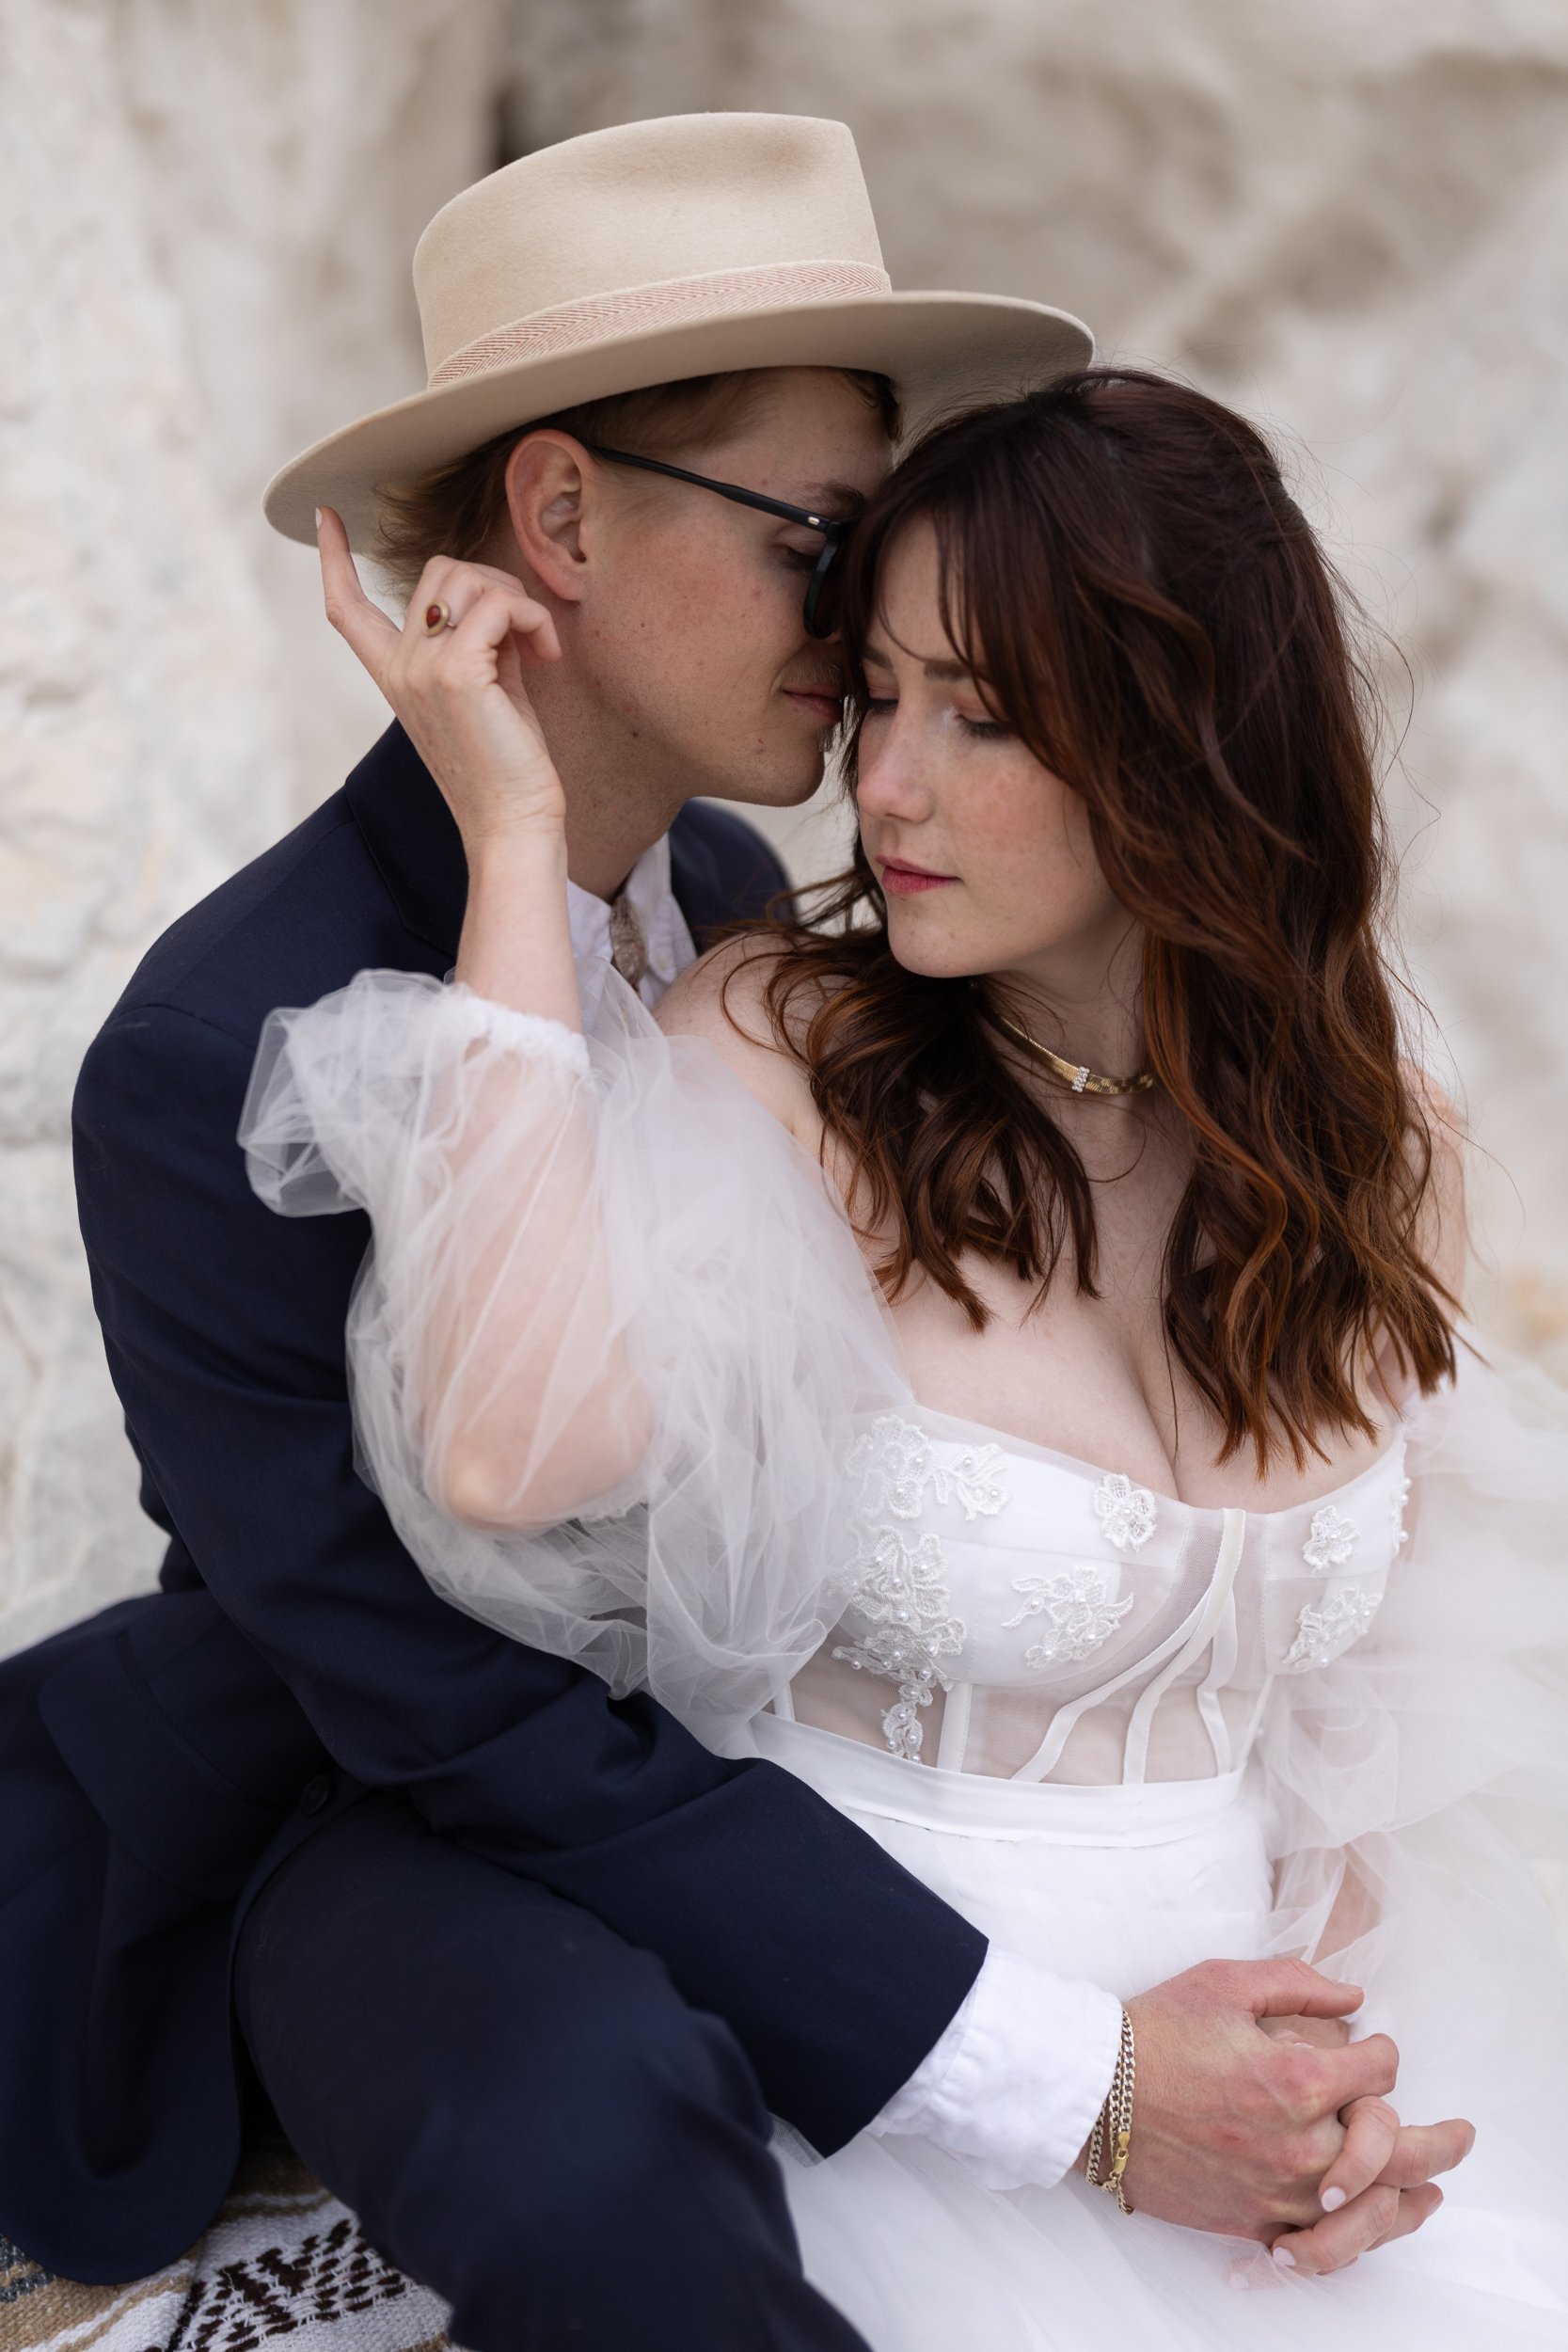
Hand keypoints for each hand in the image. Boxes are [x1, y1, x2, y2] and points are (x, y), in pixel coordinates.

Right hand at [317, 509, 566, 850]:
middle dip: (494, 581)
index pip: (346, 609)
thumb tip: (499, 600)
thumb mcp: (487, 691)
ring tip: (538, 646)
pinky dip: (532, 617)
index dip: (334, 558)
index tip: (326, 515)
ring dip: (516, 597)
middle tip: (526, 629)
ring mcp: (421, 669)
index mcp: (394, 676)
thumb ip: (480, 643)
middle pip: (438, 569)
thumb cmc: (508, 768)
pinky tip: (546, 654)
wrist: (513, 827)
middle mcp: (399, 669)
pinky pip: (499, 603)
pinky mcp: (455, 674)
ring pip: (466, 576)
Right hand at [1111, 1960, 1472, 2270]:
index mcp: (1295, 2077)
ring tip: (1432, 2192)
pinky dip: (1354, 2238)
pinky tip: (1371, 2225)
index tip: (1375, 2046)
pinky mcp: (1250, 2222)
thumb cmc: (1154, 2031)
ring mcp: (1276, 2190)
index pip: (1378, 2069)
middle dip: (1441, 2141)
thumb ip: (1299, 1983)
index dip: (1383, 2051)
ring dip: (1411, 2199)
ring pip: (1371, 2210)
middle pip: (1398, 2151)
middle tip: (1463, 2136)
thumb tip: (1353, 2000)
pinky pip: (1321, 2245)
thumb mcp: (1225, 1982)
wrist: (1092, 2093)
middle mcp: (1296, 2142)